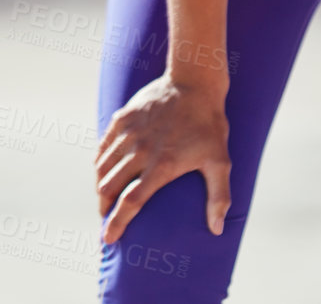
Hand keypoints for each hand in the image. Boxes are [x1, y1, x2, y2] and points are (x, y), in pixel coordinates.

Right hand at [95, 74, 231, 244]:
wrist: (194, 82)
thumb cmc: (209, 124)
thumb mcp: (220, 161)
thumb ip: (219, 197)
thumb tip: (217, 229)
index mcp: (161, 165)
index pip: (131, 202)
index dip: (117, 222)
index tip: (107, 238)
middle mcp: (140, 151)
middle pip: (110, 187)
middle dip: (104, 206)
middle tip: (107, 216)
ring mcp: (129, 134)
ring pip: (103, 167)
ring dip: (101, 186)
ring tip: (104, 197)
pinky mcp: (122, 118)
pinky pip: (103, 146)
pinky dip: (100, 162)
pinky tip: (103, 170)